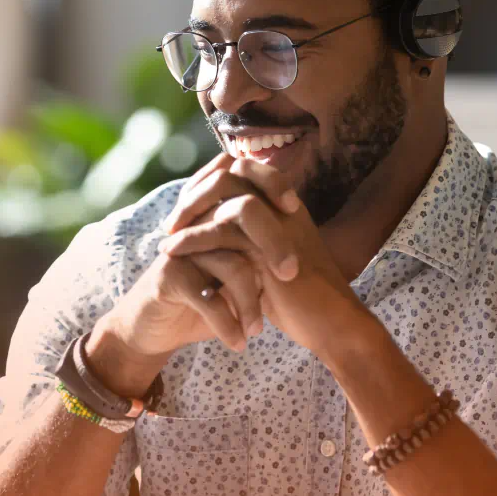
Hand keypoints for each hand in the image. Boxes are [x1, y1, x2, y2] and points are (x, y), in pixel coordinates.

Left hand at [159, 156, 374, 360]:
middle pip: (231, 172)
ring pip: (224, 195)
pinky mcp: (269, 246)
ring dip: (189, 212)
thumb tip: (216, 232)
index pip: (243, 170)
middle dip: (196, 192)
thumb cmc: (301, 300)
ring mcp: (278, 221)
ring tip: (167, 237)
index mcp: (285, 205)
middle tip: (172, 221)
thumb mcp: (270, 262)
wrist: (330, 325)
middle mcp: (282, 205)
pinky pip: (221, 229)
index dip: (210, 183)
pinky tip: (171, 251)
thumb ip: (250, 242)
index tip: (187, 207)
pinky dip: (191, 238)